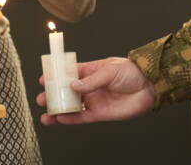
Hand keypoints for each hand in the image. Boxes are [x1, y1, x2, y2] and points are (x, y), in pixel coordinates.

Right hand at [35, 57, 155, 124]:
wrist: (149, 87)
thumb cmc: (132, 72)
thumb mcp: (110, 70)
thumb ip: (91, 80)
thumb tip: (73, 86)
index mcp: (91, 71)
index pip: (69, 73)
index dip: (56, 76)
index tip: (44, 79)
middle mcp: (90, 87)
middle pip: (67, 92)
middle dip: (53, 96)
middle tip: (41, 99)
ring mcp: (94, 100)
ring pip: (72, 107)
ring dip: (58, 111)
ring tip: (46, 114)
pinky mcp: (99, 114)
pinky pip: (81, 117)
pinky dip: (70, 119)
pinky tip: (59, 120)